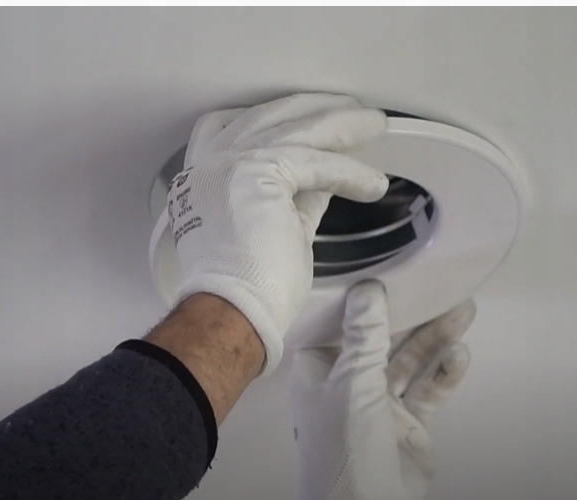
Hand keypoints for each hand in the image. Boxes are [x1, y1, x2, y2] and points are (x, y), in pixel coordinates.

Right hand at [169, 94, 388, 375]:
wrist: (231, 312)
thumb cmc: (246, 287)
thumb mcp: (275, 226)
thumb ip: (293, 197)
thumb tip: (323, 180)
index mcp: (204, 178)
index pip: (236, 127)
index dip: (275, 116)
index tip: (306, 114)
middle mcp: (210, 164)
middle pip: (268, 117)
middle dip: (314, 109)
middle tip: (349, 109)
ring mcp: (230, 165)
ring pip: (295, 131)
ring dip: (341, 126)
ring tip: (372, 124)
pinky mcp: (257, 174)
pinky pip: (315, 162)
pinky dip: (349, 172)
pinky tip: (372, 182)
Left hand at [289, 280, 475, 499]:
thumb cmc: (347, 447)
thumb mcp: (353, 381)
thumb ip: (365, 334)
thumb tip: (368, 288)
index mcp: (319, 372)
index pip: (340, 325)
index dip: (363, 300)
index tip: (389, 271)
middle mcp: (348, 384)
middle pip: (381, 339)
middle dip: (411, 314)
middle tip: (441, 284)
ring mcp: (381, 405)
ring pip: (409, 361)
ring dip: (435, 337)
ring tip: (464, 308)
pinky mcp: (410, 424)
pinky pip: (429, 390)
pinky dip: (444, 372)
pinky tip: (460, 354)